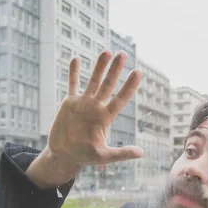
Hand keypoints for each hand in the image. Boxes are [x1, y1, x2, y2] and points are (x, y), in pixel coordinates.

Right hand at [26, 50, 142, 187]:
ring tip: (107, 51)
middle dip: (115, 70)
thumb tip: (141, 153)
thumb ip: (122, 153)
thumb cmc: (86, 156)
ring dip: (99, 67)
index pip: (121, 98)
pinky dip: (74, 72)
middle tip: (123, 54)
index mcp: (106, 117)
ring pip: (93, 81)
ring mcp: (83, 103)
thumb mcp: (105, 156)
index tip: (137, 72)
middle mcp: (97, 107)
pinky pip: (72, 84)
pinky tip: (76, 59)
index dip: (129, 86)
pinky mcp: (69, 103)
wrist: (65, 155)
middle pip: (109, 85)